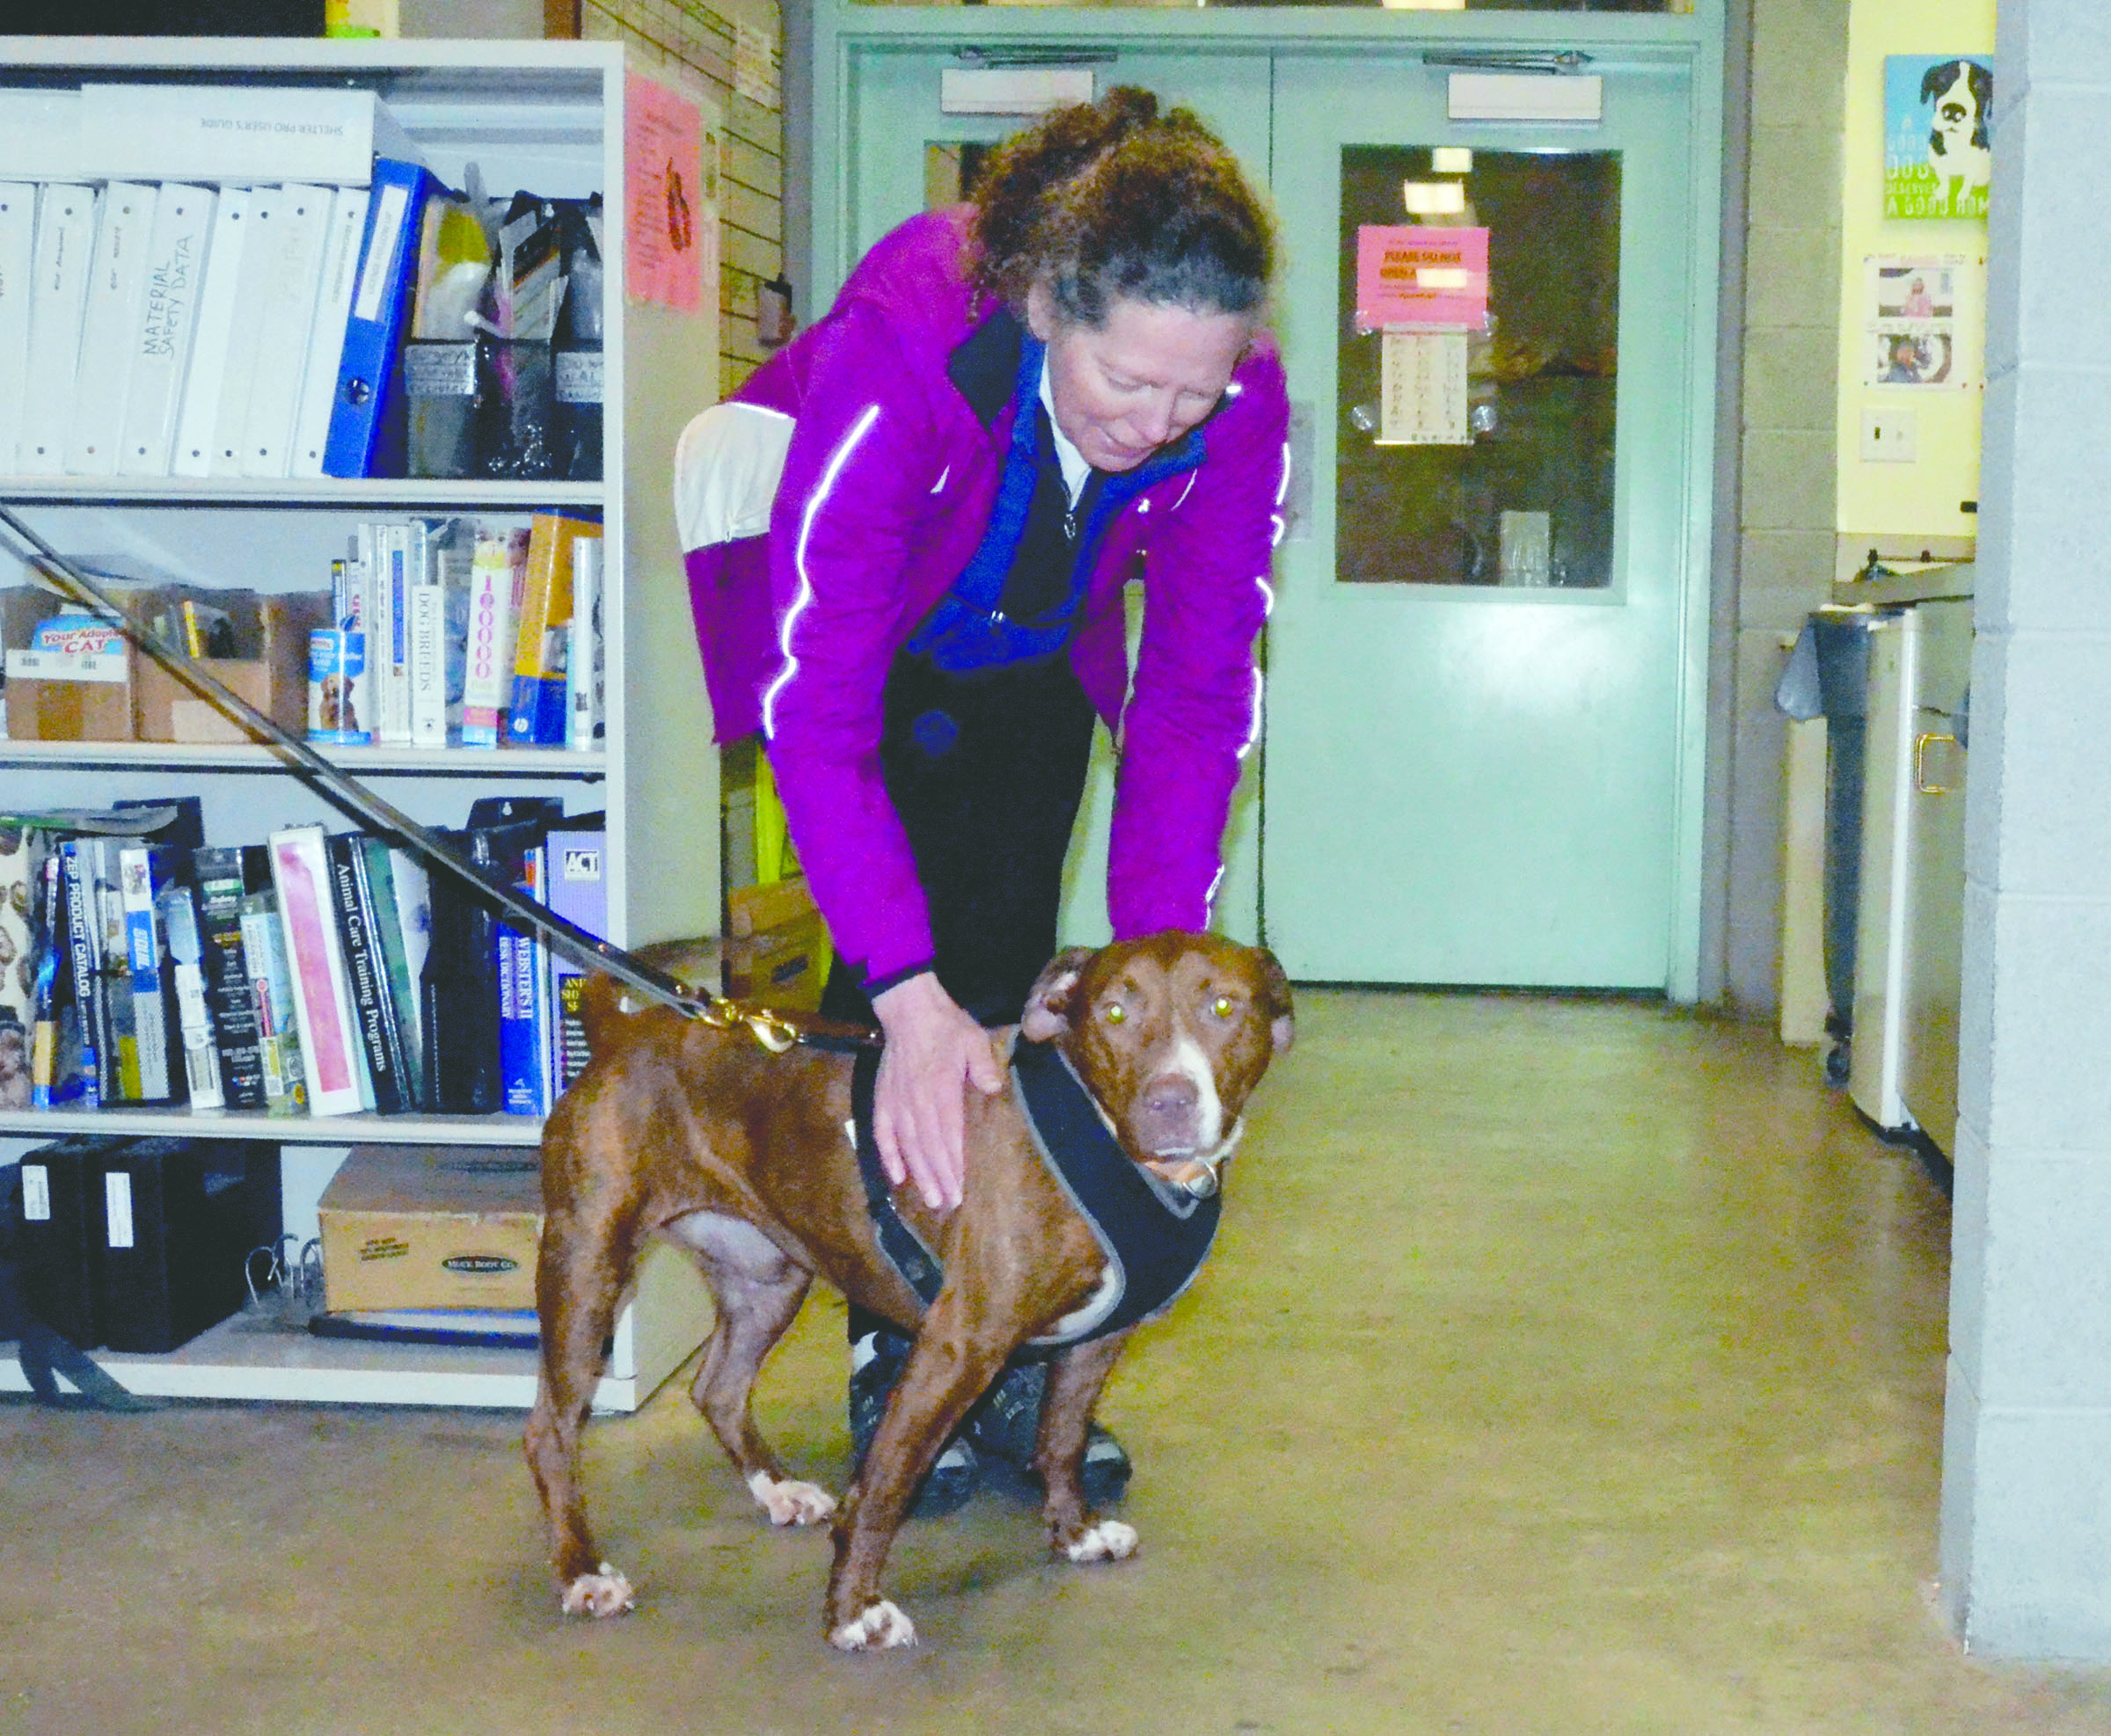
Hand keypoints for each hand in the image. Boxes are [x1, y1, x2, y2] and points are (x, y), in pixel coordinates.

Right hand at [870, 972, 1004, 1211]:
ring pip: (907, 1145)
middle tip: (947, 1205)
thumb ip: (983, 1065)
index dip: (953, 1164)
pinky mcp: (884, 1098)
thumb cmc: (947, 1026)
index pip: (948, 1135)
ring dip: (918, 1173)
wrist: (909, 1009)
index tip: (960, 1189)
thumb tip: (992, 1088)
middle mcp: (917, 1100)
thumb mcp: (974, 1039)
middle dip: (938, 1178)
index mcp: (940, 1088)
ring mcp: (898, 1101)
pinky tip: (897, 1176)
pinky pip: (883, 1132)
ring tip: (930, 1198)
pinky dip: (888, 1155)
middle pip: (928, 1147)